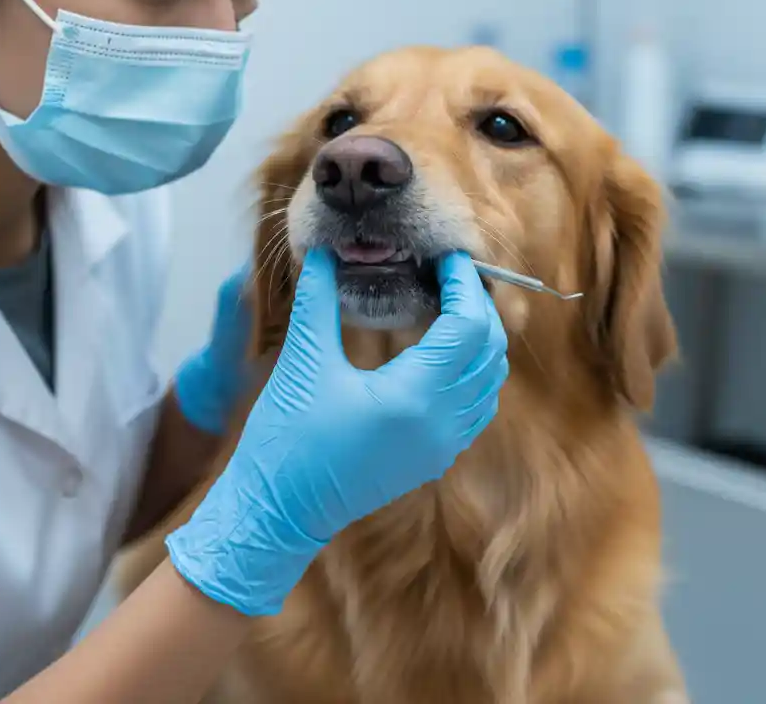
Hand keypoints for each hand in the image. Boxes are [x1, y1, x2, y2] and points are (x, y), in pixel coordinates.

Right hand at [165, 248, 507, 615]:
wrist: (276, 514)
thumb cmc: (285, 439)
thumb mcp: (303, 360)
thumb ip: (317, 298)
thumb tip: (324, 252)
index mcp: (415, 395)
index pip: (468, 325)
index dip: (464, 283)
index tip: (447, 256)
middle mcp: (441, 424)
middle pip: (490, 350)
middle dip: (478, 306)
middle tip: (450, 274)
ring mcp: (442, 447)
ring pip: (490, 381)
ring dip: (479, 339)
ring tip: (448, 304)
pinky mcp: (434, 460)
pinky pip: (476, 407)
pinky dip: (472, 371)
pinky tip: (440, 350)